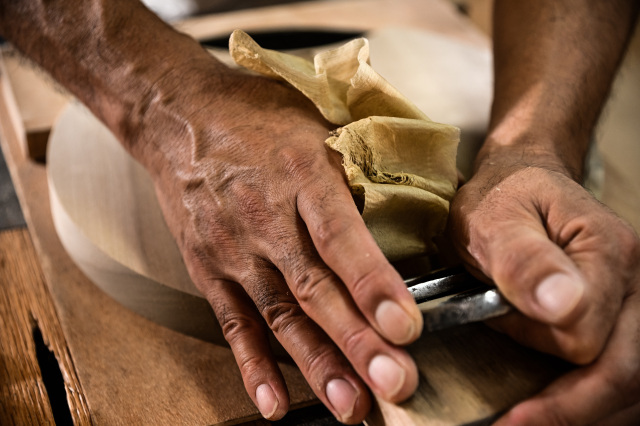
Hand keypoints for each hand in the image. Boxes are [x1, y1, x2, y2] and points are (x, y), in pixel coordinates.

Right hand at [140, 68, 422, 422]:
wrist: (180, 116)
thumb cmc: (259, 119)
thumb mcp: (316, 126)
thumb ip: (354, 174)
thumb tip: (405, 218)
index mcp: (301, 173)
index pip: (340, 236)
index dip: (373, 283)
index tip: (404, 327)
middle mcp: (265, 216)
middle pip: (314, 288)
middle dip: (356, 341)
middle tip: (394, 384)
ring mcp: (232, 248)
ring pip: (279, 315)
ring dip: (316, 364)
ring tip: (350, 406)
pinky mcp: (208, 268)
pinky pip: (233, 322)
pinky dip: (254, 364)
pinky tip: (274, 401)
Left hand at [448, 155, 639, 424]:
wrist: (519, 184)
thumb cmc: (501, 199)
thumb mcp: (494, 219)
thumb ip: (523, 259)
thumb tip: (563, 306)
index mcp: (605, 251)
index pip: (589, 339)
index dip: (550, 378)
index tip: (509, 412)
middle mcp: (634, 279)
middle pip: (627, 370)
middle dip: (572, 409)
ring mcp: (633, 299)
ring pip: (634, 379)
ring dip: (584, 408)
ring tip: (532, 421)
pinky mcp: (622, 314)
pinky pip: (624, 369)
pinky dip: (596, 399)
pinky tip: (561, 408)